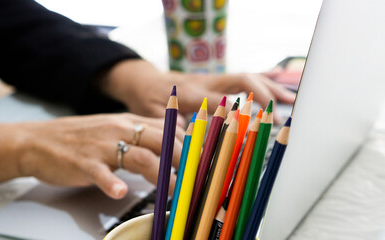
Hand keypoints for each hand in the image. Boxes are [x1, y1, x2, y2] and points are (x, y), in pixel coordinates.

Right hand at [0, 113, 183, 198]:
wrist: (39, 141)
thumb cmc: (82, 139)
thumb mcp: (115, 129)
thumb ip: (142, 134)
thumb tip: (174, 143)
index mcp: (130, 121)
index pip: (170, 129)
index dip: (191, 146)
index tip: (204, 161)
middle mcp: (120, 129)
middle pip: (162, 141)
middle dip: (184, 162)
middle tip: (197, 181)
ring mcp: (102, 146)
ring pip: (140, 157)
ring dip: (162, 176)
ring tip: (174, 193)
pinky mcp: (83, 162)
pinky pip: (101, 172)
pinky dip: (111, 183)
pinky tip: (119, 193)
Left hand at [101, 59, 294, 120]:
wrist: (143, 81)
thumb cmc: (147, 100)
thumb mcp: (155, 118)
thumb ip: (175, 130)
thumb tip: (197, 147)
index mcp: (192, 93)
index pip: (222, 102)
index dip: (240, 114)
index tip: (257, 126)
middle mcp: (205, 82)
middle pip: (240, 80)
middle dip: (263, 94)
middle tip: (279, 112)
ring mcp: (212, 79)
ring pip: (245, 77)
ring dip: (269, 86)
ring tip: (289, 99)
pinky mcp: (214, 80)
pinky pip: (240, 77)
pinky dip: (260, 78)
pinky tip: (277, 80)